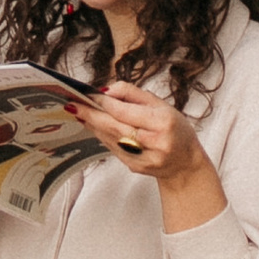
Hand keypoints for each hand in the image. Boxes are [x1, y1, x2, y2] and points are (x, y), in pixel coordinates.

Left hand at [70, 81, 227, 232]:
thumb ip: (133, 94)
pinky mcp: (134, 167)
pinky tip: (92, 125)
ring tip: (78, 111)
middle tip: (72, 104)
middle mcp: (154, 142)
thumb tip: (107, 90)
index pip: (125, 111)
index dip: (104, 102)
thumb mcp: (161, 104)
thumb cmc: (175, 129)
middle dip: (91, 115)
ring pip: (110, 138)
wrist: (185, 163)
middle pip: (114, 127)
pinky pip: (112, 148)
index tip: (88, 94)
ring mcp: (143, 158)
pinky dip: (101, 135)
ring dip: (92, 124)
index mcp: (162, 123)